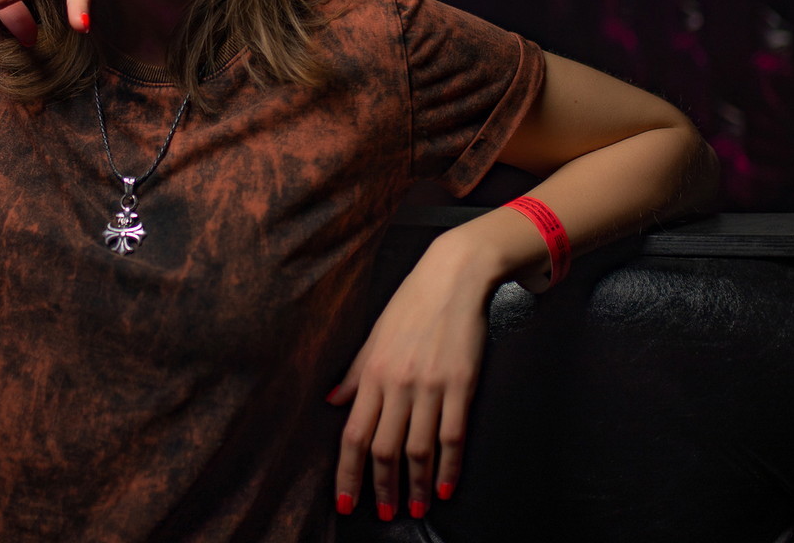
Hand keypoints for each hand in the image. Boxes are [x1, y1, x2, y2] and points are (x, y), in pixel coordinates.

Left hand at [326, 233, 496, 521]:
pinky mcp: (461, 385)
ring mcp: (430, 386)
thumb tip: (332, 403)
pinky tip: (448, 488)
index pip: (353, 434)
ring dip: (417, 485)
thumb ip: (354, 373)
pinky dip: (450, 467)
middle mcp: (398, 384)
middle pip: (384, 449)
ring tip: (416, 509)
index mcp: (372, 373)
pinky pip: (454, 436)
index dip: (348, 473)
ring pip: (419, 449)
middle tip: (383, 515)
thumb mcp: (374, 336)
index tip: (344, 502)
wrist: (453, 278)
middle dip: (381, 488)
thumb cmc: (410, 304)